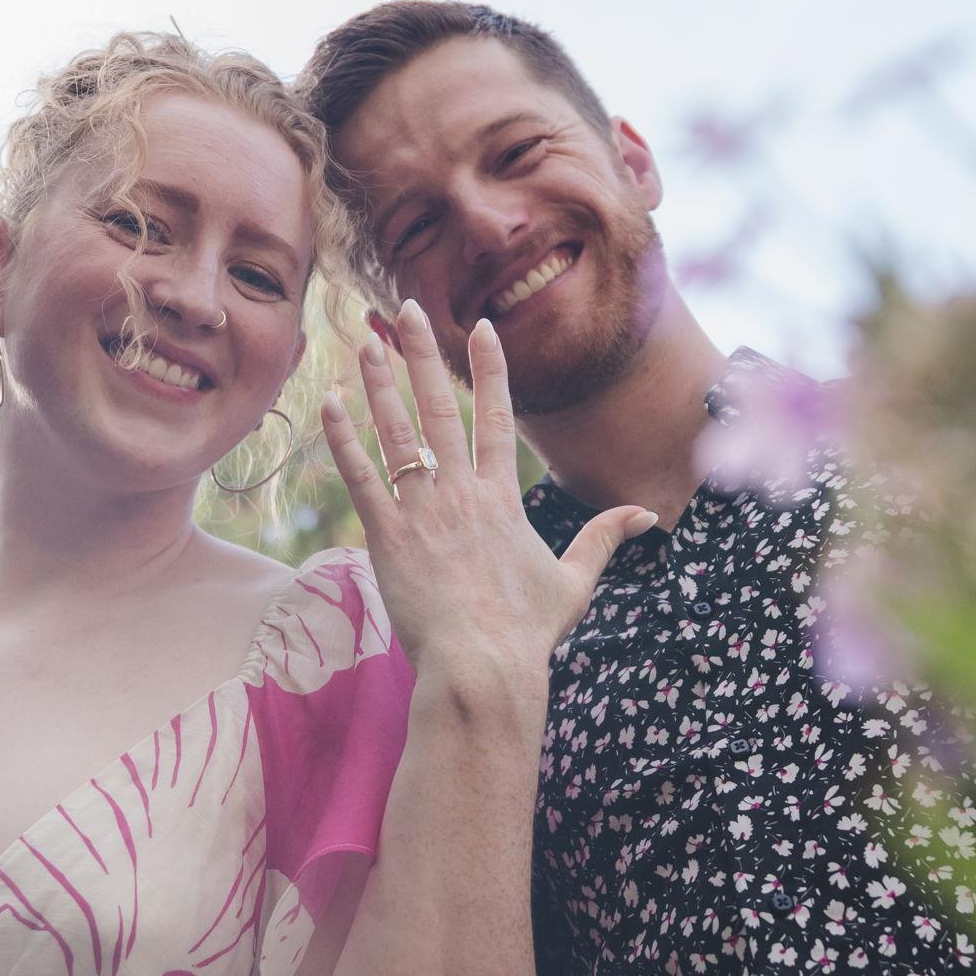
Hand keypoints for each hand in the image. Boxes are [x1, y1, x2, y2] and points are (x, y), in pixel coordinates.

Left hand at [319, 301, 654, 686]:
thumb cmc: (527, 631)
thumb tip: (645, 515)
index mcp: (503, 497)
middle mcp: (463, 492)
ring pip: (397, 432)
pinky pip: (361, 477)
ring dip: (379, 383)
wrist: (483, 665)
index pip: (498, 416)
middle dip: (423, 353)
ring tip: (363, 342)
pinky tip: (330, 403)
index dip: (490, 368)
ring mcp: (423, 511)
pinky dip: (343, 439)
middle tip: (405, 310)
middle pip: (441, 406)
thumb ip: (603, 539)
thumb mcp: (573, 582)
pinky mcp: (387, 536)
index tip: (480, 327)